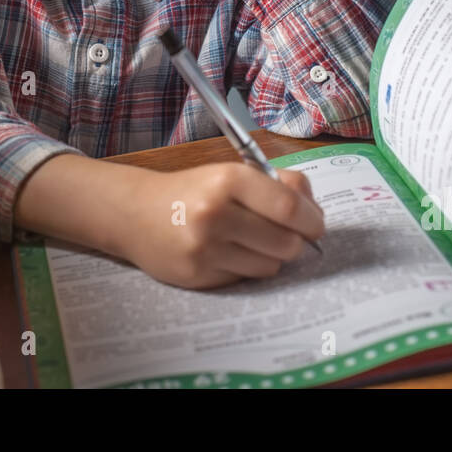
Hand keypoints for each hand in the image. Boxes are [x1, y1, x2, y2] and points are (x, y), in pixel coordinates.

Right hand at [112, 162, 324, 288]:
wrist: (135, 213)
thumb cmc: (191, 191)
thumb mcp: (229, 173)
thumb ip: (275, 184)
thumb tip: (313, 210)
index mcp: (228, 179)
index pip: (289, 207)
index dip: (312, 219)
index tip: (316, 225)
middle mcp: (215, 213)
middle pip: (286, 242)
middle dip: (297, 242)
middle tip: (290, 236)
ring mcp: (205, 248)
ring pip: (270, 265)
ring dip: (272, 256)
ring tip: (255, 243)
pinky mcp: (198, 276)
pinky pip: (246, 278)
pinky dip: (248, 267)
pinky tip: (230, 253)